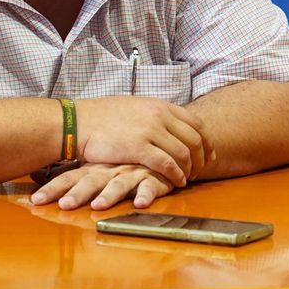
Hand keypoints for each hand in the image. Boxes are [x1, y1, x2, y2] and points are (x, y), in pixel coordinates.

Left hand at [30, 163, 174, 210]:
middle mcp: (110, 171)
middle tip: (65, 205)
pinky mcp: (152, 178)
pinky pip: (149, 187)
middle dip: (77, 194)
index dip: (53, 188)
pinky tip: (140, 203)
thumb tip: (31, 173)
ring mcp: (131, 174)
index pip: (69, 177)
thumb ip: (70, 174)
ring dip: (109, 195)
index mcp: (94, 169)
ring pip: (119, 184)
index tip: (35, 200)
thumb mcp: (94, 167)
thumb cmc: (120, 162)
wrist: (155, 147)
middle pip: (90, 182)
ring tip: (98, 206)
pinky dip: (145, 194)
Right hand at [74, 97, 208, 186]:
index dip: (207, 141)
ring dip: (189, 169)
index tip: (209, 154)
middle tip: (199, 171)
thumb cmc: (103, 117)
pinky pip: (167, 164)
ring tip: (187, 179)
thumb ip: (155, 115)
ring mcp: (150, 131)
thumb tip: (170, 124)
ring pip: (183, 153)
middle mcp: (159, 115)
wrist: (78, 121)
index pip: (196, 123)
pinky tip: (176, 182)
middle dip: (201, 158)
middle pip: (194, 140)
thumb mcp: (136, 107)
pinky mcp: (139, 147)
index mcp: (160, 105)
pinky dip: (176, 175)